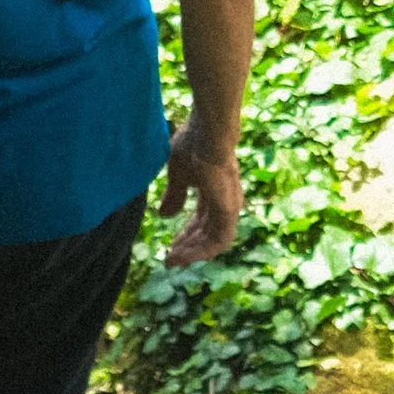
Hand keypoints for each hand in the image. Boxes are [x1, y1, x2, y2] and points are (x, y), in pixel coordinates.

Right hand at [162, 120, 241, 263]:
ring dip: (193, 253)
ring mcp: (228, 206)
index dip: (186, 235)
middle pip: (206, 233)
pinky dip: (202, 251)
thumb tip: (164, 216)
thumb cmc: (192, 144)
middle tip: (169, 259)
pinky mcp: (229, 210)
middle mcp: (224, 201)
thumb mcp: (178, 174)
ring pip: (213, 241)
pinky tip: (185, 256)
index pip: (201, 220)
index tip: (170, 247)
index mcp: (214, 191)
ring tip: (173, 260)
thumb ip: (174, 195)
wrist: (207, 133)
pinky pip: (218, 240)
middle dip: (188, 247)